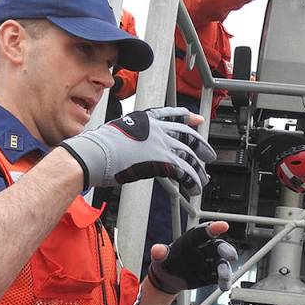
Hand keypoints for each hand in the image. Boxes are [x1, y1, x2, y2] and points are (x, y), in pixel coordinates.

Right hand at [60, 107, 216, 196]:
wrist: (94, 153)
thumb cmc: (99, 146)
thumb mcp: (117, 132)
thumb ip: (132, 136)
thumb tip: (132, 146)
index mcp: (146, 120)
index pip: (172, 115)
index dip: (187, 117)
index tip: (197, 120)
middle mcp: (157, 130)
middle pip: (188, 136)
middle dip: (201, 147)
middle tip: (209, 155)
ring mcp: (161, 144)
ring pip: (189, 156)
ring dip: (198, 170)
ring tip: (203, 180)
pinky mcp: (163, 161)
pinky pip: (185, 172)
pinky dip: (192, 181)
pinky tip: (194, 188)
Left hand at [148, 221, 236, 293]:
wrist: (167, 279)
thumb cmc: (165, 262)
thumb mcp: (159, 257)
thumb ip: (159, 252)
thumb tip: (157, 250)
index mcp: (191, 241)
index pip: (202, 232)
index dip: (213, 228)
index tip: (223, 226)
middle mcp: (203, 250)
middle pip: (217, 247)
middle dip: (226, 250)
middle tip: (231, 256)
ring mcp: (208, 263)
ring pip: (221, 263)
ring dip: (225, 270)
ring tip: (224, 279)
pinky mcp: (210, 275)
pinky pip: (219, 277)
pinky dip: (223, 281)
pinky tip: (224, 286)